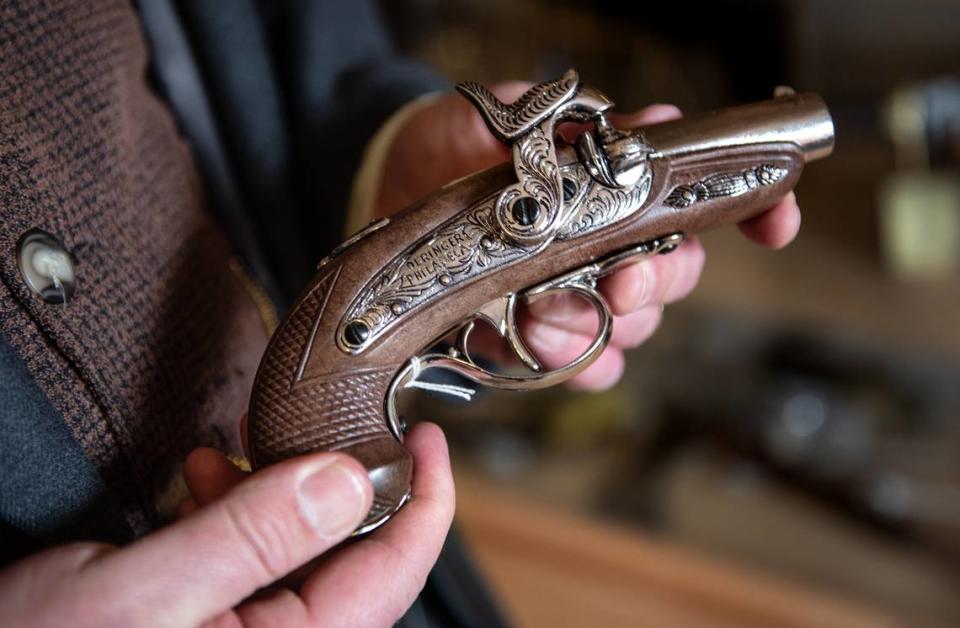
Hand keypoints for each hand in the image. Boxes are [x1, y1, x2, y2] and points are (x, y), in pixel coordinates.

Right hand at [0, 423, 453, 627]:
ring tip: (246, 449)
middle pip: (354, 558)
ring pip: (302, 553)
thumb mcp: (150, 589)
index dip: (426, 499)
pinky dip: (240, 513)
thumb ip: (253, 536)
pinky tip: (207, 482)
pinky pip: (255, 562)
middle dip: (344, 483)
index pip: (393, 572)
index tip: (428, 438)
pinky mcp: (212, 623)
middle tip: (336, 426)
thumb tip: (348, 479)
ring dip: (282, 492)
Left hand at [376, 85, 800, 389]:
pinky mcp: (535, 337)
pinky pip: (585, 368)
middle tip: (626, 279)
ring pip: (633, 329)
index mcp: (615, 193)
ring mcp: (576, 295)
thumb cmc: (449, 148)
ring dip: (604, 325)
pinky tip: (553, 351)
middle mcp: (610, 248)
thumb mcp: (498, 120)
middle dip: (658, 283)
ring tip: (551, 307)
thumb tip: (648, 118)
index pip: (703, 206)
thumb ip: (564, 122)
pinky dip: (578, 365)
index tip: (777, 222)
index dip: (753, 214)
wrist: (387, 187)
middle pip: (675, 280)